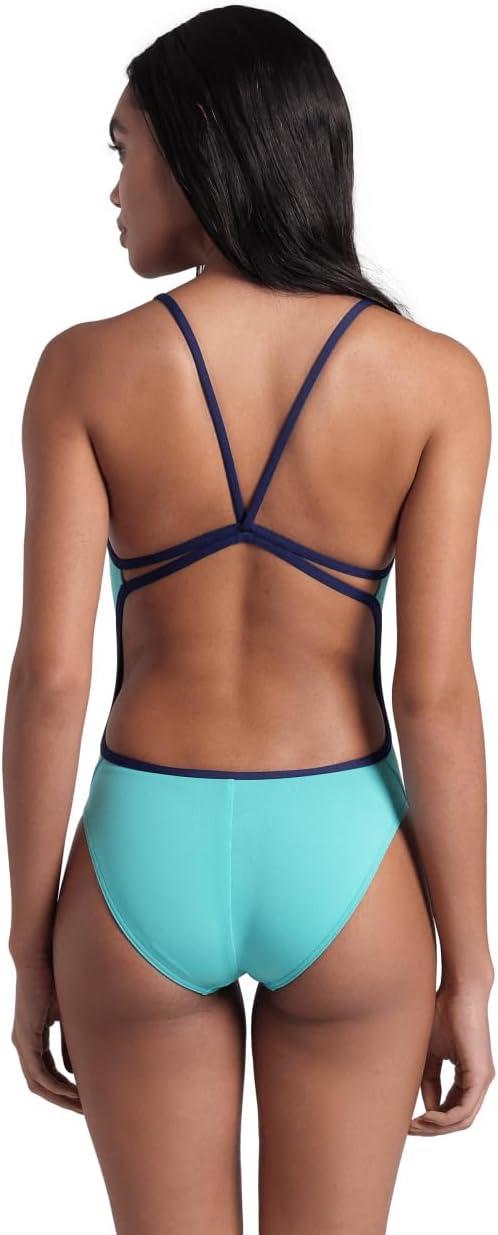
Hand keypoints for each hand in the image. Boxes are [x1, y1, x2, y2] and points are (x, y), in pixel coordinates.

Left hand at [11, 956, 82, 1112]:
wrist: (39, 953)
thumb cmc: (56, 975)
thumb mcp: (70, 1013)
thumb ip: (73, 1039)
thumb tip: (80, 1066)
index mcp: (32, 1036)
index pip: (47, 1072)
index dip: (65, 1088)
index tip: (86, 1097)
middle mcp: (23, 1043)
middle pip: (41, 1085)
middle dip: (64, 1100)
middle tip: (87, 1110)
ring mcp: (22, 1042)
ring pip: (39, 1084)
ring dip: (61, 1098)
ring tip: (84, 1106)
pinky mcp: (26, 1038)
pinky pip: (39, 1073)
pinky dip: (56, 1087)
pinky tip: (74, 1092)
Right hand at [409, 978, 494, 1134]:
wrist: (459, 991)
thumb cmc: (444, 1014)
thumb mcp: (431, 1054)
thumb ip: (429, 1080)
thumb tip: (424, 1106)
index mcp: (468, 1077)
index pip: (451, 1111)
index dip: (430, 1121)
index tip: (407, 1121)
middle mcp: (478, 1082)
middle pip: (457, 1121)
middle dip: (432, 1129)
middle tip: (409, 1129)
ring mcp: (482, 1080)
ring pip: (462, 1120)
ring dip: (436, 1128)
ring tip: (414, 1124)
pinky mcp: (481, 1076)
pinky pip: (464, 1110)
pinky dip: (445, 1118)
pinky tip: (426, 1116)